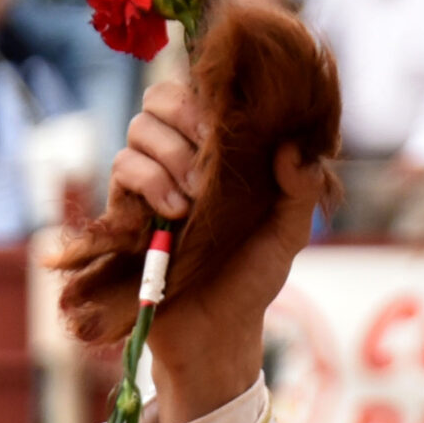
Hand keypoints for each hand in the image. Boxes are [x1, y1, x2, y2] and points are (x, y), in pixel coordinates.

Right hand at [107, 78, 325, 422]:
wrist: (217, 330)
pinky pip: (122, 168)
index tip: (226, 128)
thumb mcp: (289, 235)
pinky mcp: (125, 207)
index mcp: (219, 152)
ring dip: (169, 156)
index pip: (200, 92)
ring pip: (139, 130)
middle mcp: (180, 157)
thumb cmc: (253, 278)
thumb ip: (301, 190)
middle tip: (209, 164)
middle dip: (183, 120)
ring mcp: (150, 179)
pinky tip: (175, 214)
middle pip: (160, 98)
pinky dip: (148, 181)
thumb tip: (293, 147)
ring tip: (194, 201)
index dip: (208, 97)